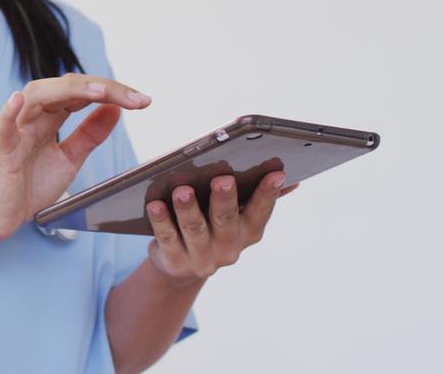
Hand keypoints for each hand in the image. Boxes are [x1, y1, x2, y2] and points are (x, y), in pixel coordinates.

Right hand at [0, 73, 151, 242]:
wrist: (5, 216)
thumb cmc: (31, 184)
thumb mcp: (71, 158)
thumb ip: (90, 134)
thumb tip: (115, 109)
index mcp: (50, 117)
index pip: (82, 93)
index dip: (113, 92)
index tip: (142, 101)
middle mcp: (34, 117)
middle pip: (65, 88)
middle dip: (102, 88)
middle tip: (134, 97)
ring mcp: (18, 133)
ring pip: (37, 97)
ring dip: (68, 90)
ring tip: (99, 91)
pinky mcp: (4, 153)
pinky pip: (3, 129)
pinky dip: (8, 113)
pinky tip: (18, 100)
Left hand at [145, 172, 300, 286]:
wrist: (180, 269)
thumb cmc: (210, 228)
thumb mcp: (234, 218)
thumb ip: (254, 198)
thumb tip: (287, 177)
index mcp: (247, 232)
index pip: (260, 212)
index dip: (269, 194)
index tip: (276, 174)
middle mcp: (228, 247)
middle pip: (225, 220)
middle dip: (225, 199)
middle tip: (223, 178)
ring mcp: (202, 257)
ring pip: (195, 229)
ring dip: (188, 208)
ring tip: (182, 190)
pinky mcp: (175, 261)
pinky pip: (166, 237)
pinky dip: (161, 220)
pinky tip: (155, 204)